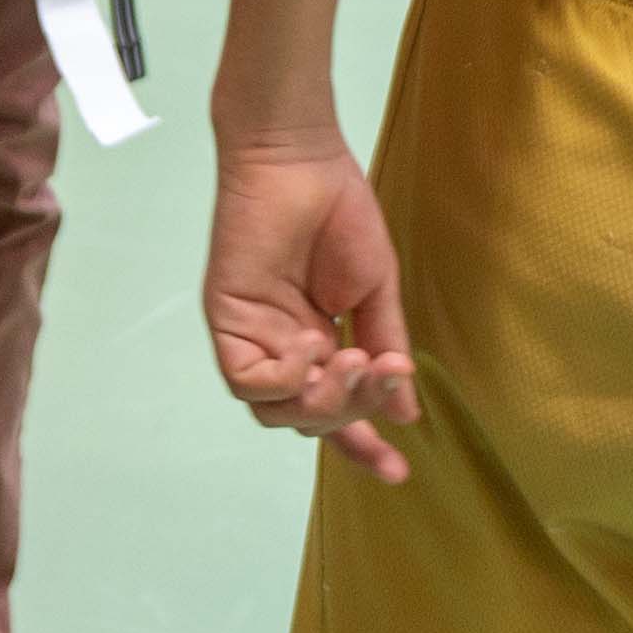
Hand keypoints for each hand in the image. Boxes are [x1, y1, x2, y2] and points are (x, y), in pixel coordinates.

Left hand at [206, 137, 418, 480]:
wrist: (302, 158)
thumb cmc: (339, 212)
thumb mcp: (374, 292)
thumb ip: (385, 351)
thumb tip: (405, 414)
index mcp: (318, 345)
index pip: (334, 412)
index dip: (362, 447)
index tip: (398, 474)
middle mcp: (282, 349)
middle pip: (308, 417)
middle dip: (352, 410)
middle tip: (382, 373)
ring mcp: (253, 337)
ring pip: (275, 410)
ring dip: (321, 399)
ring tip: (352, 360)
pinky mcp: (227, 319)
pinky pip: (246, 380)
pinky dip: (284, 379)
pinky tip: (313, 347)